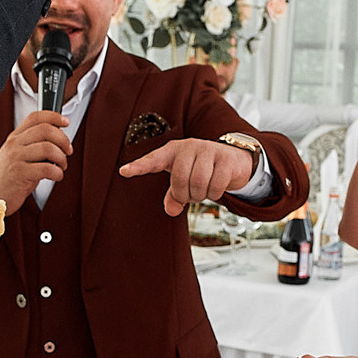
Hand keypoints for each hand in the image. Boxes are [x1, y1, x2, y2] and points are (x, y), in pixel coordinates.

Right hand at [0, 110, 72, 212]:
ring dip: (62, 158)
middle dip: (63, 140)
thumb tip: (59, 140)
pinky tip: (56, 176)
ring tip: (62, 166)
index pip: (35, 117)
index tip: (65, 122)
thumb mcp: (17, 155)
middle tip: (68, 151)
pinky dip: (58, 173)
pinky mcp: (19, 173)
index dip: (54, 117)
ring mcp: (15, 158)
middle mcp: (14, 144)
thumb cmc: (9, 178)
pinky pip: (47, 168)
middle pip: (45, 130)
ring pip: (48, 148)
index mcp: (14, 137)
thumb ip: (33, 145)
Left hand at [120, 138, 258, 214]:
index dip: (139, 167)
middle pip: (179, 179)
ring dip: (200, 196)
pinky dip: (215, 194)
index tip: (124, 171)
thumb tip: (171, 210)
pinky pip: (216, 186)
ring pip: (198, 183)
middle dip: (185, 194)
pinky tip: (217, 187)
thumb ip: (173, 196)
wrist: (234, 160)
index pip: (153, 160)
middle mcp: (189, 147)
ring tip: (203, 191)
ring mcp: (209, 150)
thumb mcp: (184, 182)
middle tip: (191, 194)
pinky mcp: (225, 159)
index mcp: (173, 151)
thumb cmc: (202, 170)